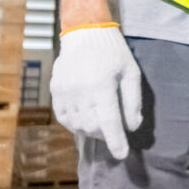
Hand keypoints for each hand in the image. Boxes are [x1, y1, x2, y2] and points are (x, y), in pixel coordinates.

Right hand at [53, 26, 143, 158]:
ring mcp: (65, 92)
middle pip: (93, 128)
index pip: (109, 123)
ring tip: (100, 118)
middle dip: (106, 133)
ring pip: (78, 126)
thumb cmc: (113, 53)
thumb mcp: (131, 73)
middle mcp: (80, 91)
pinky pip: (65, 118)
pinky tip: (86, 115)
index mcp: (102, 86)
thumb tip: (132, 127)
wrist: (84, 33)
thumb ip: (133, 101)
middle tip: (114, 126)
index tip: (122, 155)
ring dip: (92, 129)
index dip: (116, 142)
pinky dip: (77, 123)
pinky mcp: (56, 92)